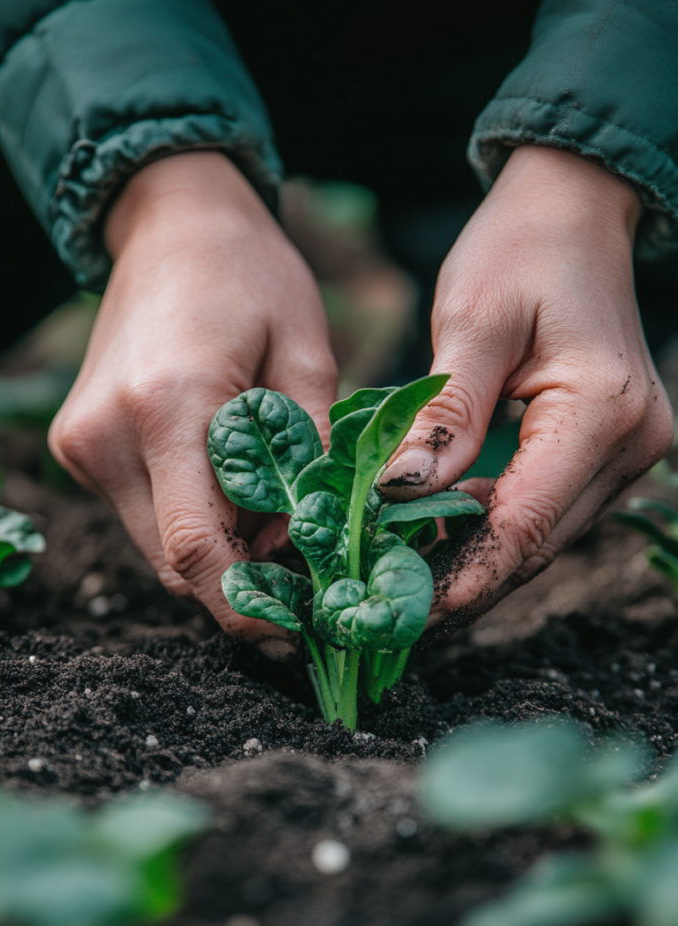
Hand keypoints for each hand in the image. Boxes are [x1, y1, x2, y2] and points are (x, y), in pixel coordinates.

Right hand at [49, 152, 336, 654]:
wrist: (173, 224)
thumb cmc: (253, 277)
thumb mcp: (308, 356)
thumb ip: (305, 459)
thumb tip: (298, 543)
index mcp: (170, 404)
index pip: (197, 548)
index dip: (247, 605)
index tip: (296, 628)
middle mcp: (108, 434)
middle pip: (173, 563)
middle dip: (240, 585)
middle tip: (302, 581)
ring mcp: (84, 443)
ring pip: (156, 547)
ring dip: (217, 553)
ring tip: (274, 525)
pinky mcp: (80, 445)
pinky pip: (142, 515)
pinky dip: (190, 521)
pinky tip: (232, 494)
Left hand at [379, 146, 672, 633]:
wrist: (573, 212)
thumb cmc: (521, 249)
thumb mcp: (471, 322)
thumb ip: (445, 414)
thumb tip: (402, 494)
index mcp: (602, 411)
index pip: (528, 521)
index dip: (469, 573)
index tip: (412, 611)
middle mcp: (631, 444)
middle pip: (540, 540)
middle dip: (468, 577)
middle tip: (395, 604)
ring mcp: (628, 450)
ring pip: (544, 532)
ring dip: (480, 557)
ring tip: (408, 575)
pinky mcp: (607, 448)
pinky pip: (547, 506)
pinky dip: (497, 525)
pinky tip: (446, 533)